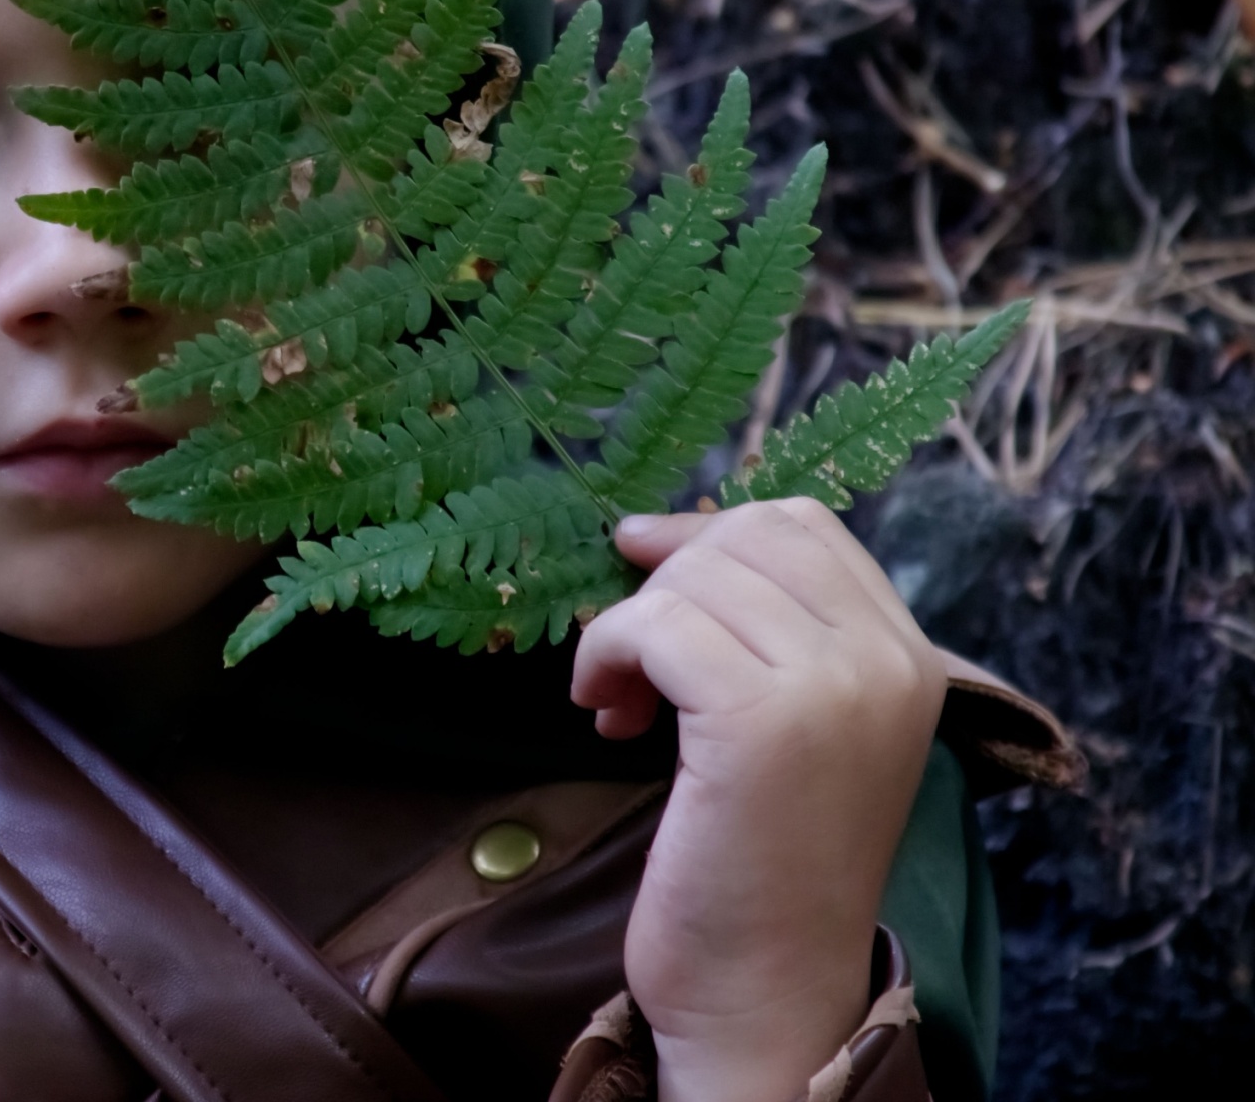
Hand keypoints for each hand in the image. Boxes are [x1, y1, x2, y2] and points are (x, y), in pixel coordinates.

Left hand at [572, 499, 947, 1101]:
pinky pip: (655, 626)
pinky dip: (607, 656)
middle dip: (663, 586)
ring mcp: (832, 687)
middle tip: (632, 667)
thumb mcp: (788, 728)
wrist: (767, 990)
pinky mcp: (761, 720)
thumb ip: (763, 634)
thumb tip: (651, 532)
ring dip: (626, 630)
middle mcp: (887, 662)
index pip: (803, 526)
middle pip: (744, 538)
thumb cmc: (760, 866)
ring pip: (691, 580)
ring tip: (618, 704)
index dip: (706, 537)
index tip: (647, 582)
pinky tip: (607, 718)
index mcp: (910, 660)